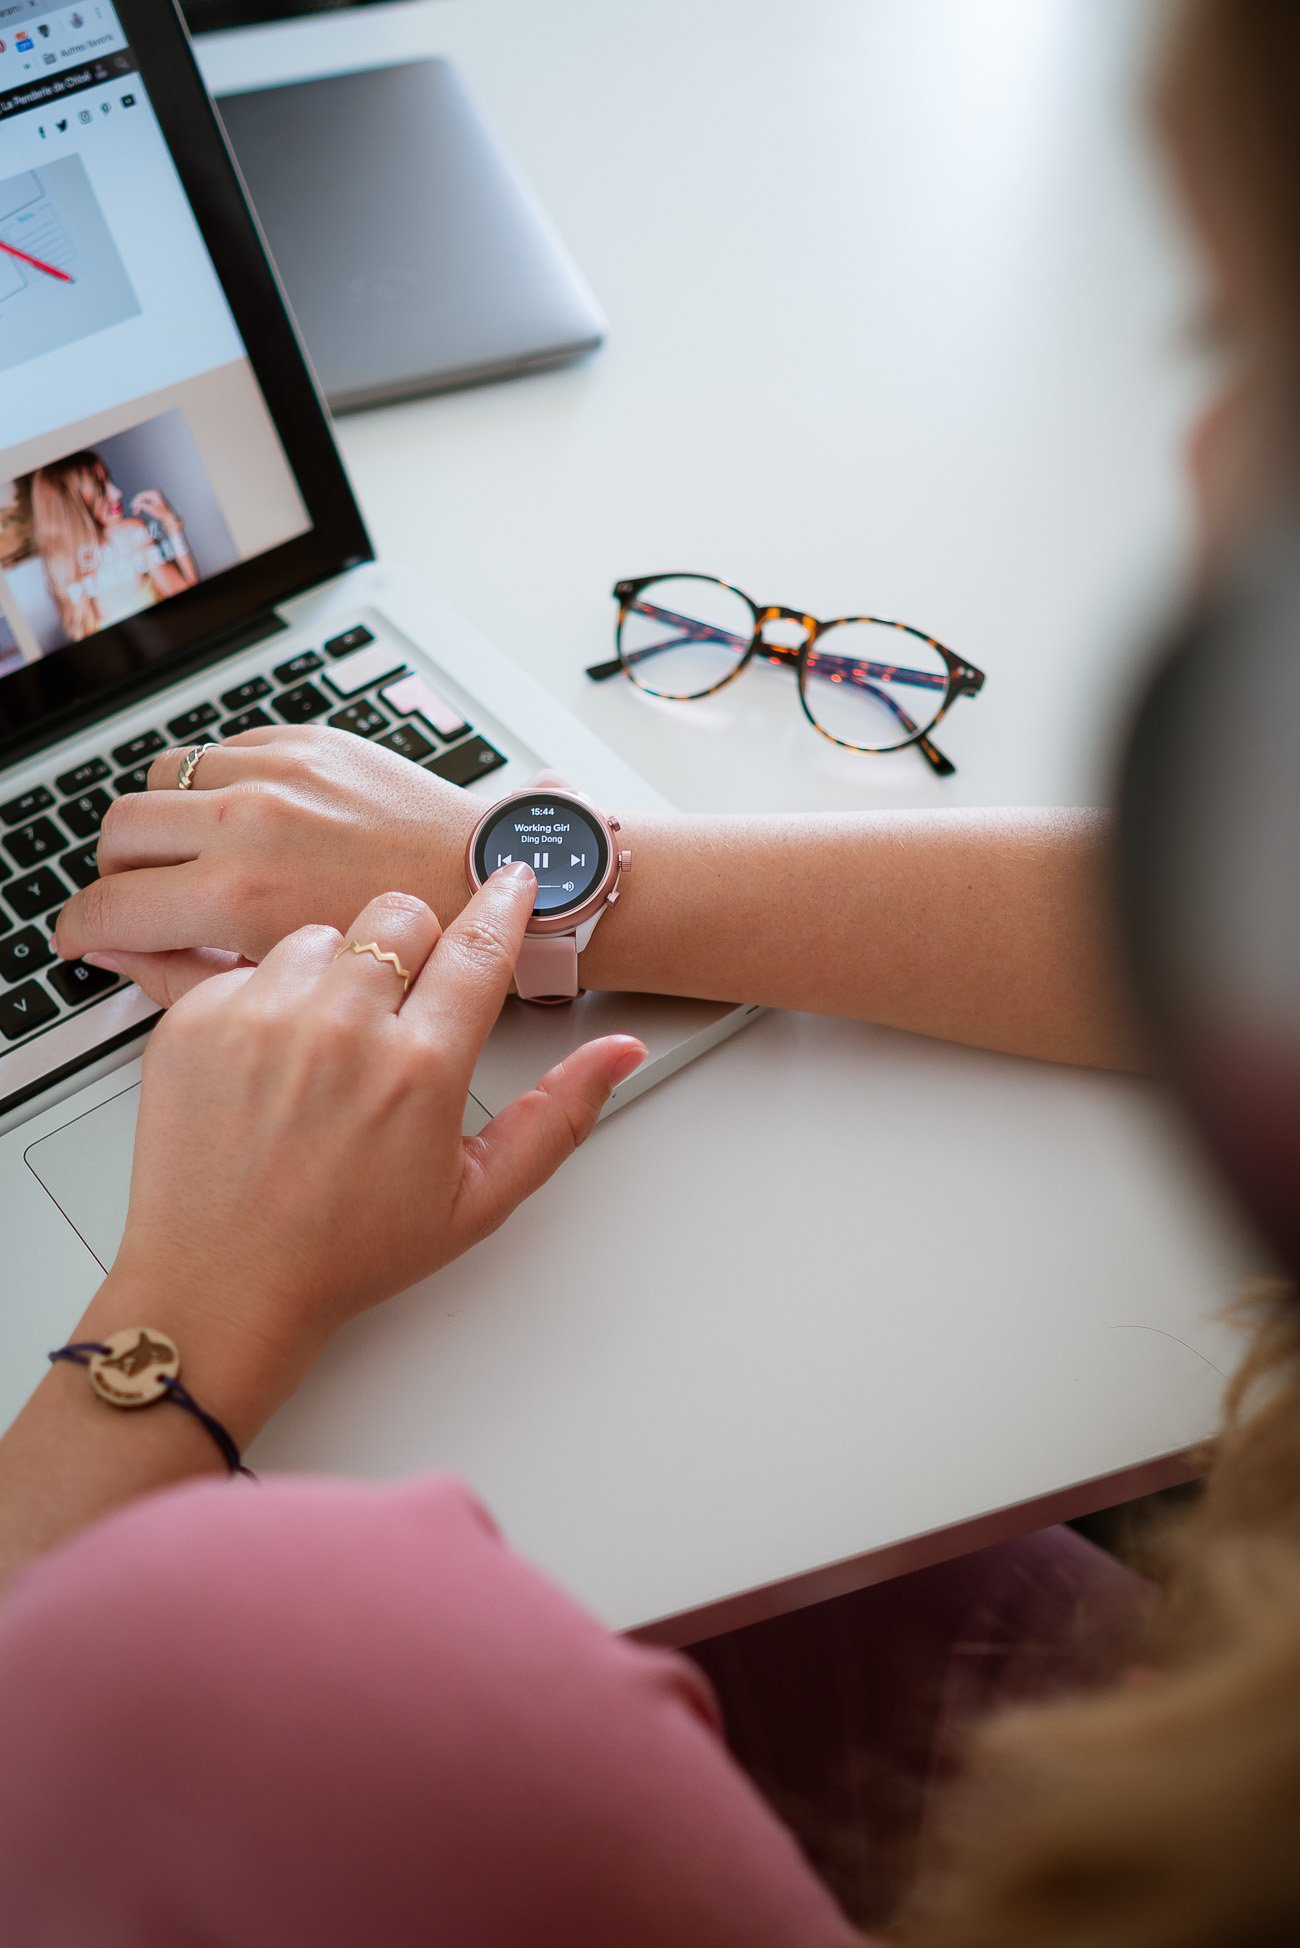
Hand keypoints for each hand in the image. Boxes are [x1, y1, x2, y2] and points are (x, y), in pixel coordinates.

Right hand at [55, 726, 480, 1003]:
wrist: (488, 878)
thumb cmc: (412, 943)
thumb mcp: (288, 988)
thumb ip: (188, 976)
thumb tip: (124, 957)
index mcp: (238, 892)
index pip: (109, 904)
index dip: (81, 929)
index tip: (84, 936)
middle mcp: (249, 819)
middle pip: (119, 829)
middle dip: (117, 871)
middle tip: (143, 899)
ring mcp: (278, 770)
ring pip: (160, 776)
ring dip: (162, 818)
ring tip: (193, 856)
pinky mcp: (308, 739)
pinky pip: (222, 748)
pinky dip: (217, 784)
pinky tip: (248, 822)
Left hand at [99, 869, 644, 1441]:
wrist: (220, 1286)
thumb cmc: (343, 1253)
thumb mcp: (476, 1198)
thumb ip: (559, 1116)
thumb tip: (618, 1052)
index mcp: (419, 1068)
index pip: (480, 945)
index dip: (503, 903)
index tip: (510, 879)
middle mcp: (339, 1028)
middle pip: (400, 912)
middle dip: (416, 941)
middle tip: (405, 998)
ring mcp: (259, 1017)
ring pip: (321, 933)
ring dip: (337, 970)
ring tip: (328, 1044)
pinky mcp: (195, 1020)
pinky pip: (248, 967)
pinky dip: (267, 999)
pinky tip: (271, 1062)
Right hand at [129, 487, 181, 532]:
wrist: (171, 517)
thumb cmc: (164, 514)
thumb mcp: (151, 509)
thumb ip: (142, 506)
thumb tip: (135, 504)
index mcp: (154, 493)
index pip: (141, 495)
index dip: (135, 501)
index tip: (132, 506)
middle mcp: (155, 493)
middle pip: (142, 498)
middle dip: (138, 504)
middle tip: (134, 510)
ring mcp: (156, 496)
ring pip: (144, 500)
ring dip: (140, 506)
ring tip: (137, 512)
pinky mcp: (156, 500)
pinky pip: (147, 502)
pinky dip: (144, 506)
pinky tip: (141, 511)